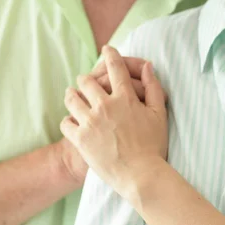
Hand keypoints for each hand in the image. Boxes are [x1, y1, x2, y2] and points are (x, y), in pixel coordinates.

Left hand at [60, 46, 167, 200]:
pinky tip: (71, 122)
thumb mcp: (160, 114)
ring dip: (72, 95)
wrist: (141, 175)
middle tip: (84, 81)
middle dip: (85, 79)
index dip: (110, 54)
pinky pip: (65, 123)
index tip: (106, 48)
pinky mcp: (80, 139)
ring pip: (72, 99)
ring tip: (72, 96)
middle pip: (87, 81)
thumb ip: (154, 87)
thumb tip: (148, 66)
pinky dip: (67, 121)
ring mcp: (90, 122)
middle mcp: (105, 106)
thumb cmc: (154, 146)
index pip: (115, 68)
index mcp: (125, 98)